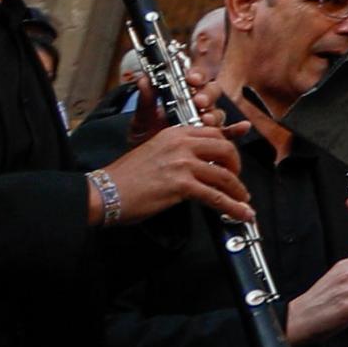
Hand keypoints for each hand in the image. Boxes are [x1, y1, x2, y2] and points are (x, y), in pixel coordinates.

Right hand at [102, 122, 255, 225]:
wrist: (105, 192)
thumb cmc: (126, 177)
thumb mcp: (155, 152)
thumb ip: (178, 152)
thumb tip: (200, 163)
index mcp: (175, 133)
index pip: (214, 133)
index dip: (230, 147)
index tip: (235, 161)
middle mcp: (181, 144)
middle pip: (226, 150)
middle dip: (237, 167)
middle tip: (236, 180)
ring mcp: (182, 163)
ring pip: (225, 175)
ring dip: (238, 191)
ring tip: (242, 201)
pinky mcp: (181, 185)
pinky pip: (215, 196)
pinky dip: (232, 206)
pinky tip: (241, 213)